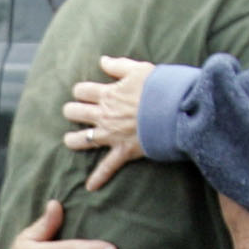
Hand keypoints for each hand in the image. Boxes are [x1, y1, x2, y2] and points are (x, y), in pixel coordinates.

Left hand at [64, 56, 157, 191]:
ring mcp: (112, 134)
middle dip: (72, 112)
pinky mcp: (123, 151)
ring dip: (73, 140)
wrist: (176, 110)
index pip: (81, 90)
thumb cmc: (160, 88)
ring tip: (71, 140)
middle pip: (74, 112)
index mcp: (108, 94)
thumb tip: (102, 61)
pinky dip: (99, 178)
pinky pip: (107, 167)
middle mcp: (105, 115)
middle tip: (76, 113)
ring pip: (81, 139)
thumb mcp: (140, 69)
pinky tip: (90, 187)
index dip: (80, 91)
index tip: (85, 93)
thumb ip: (119, 65)